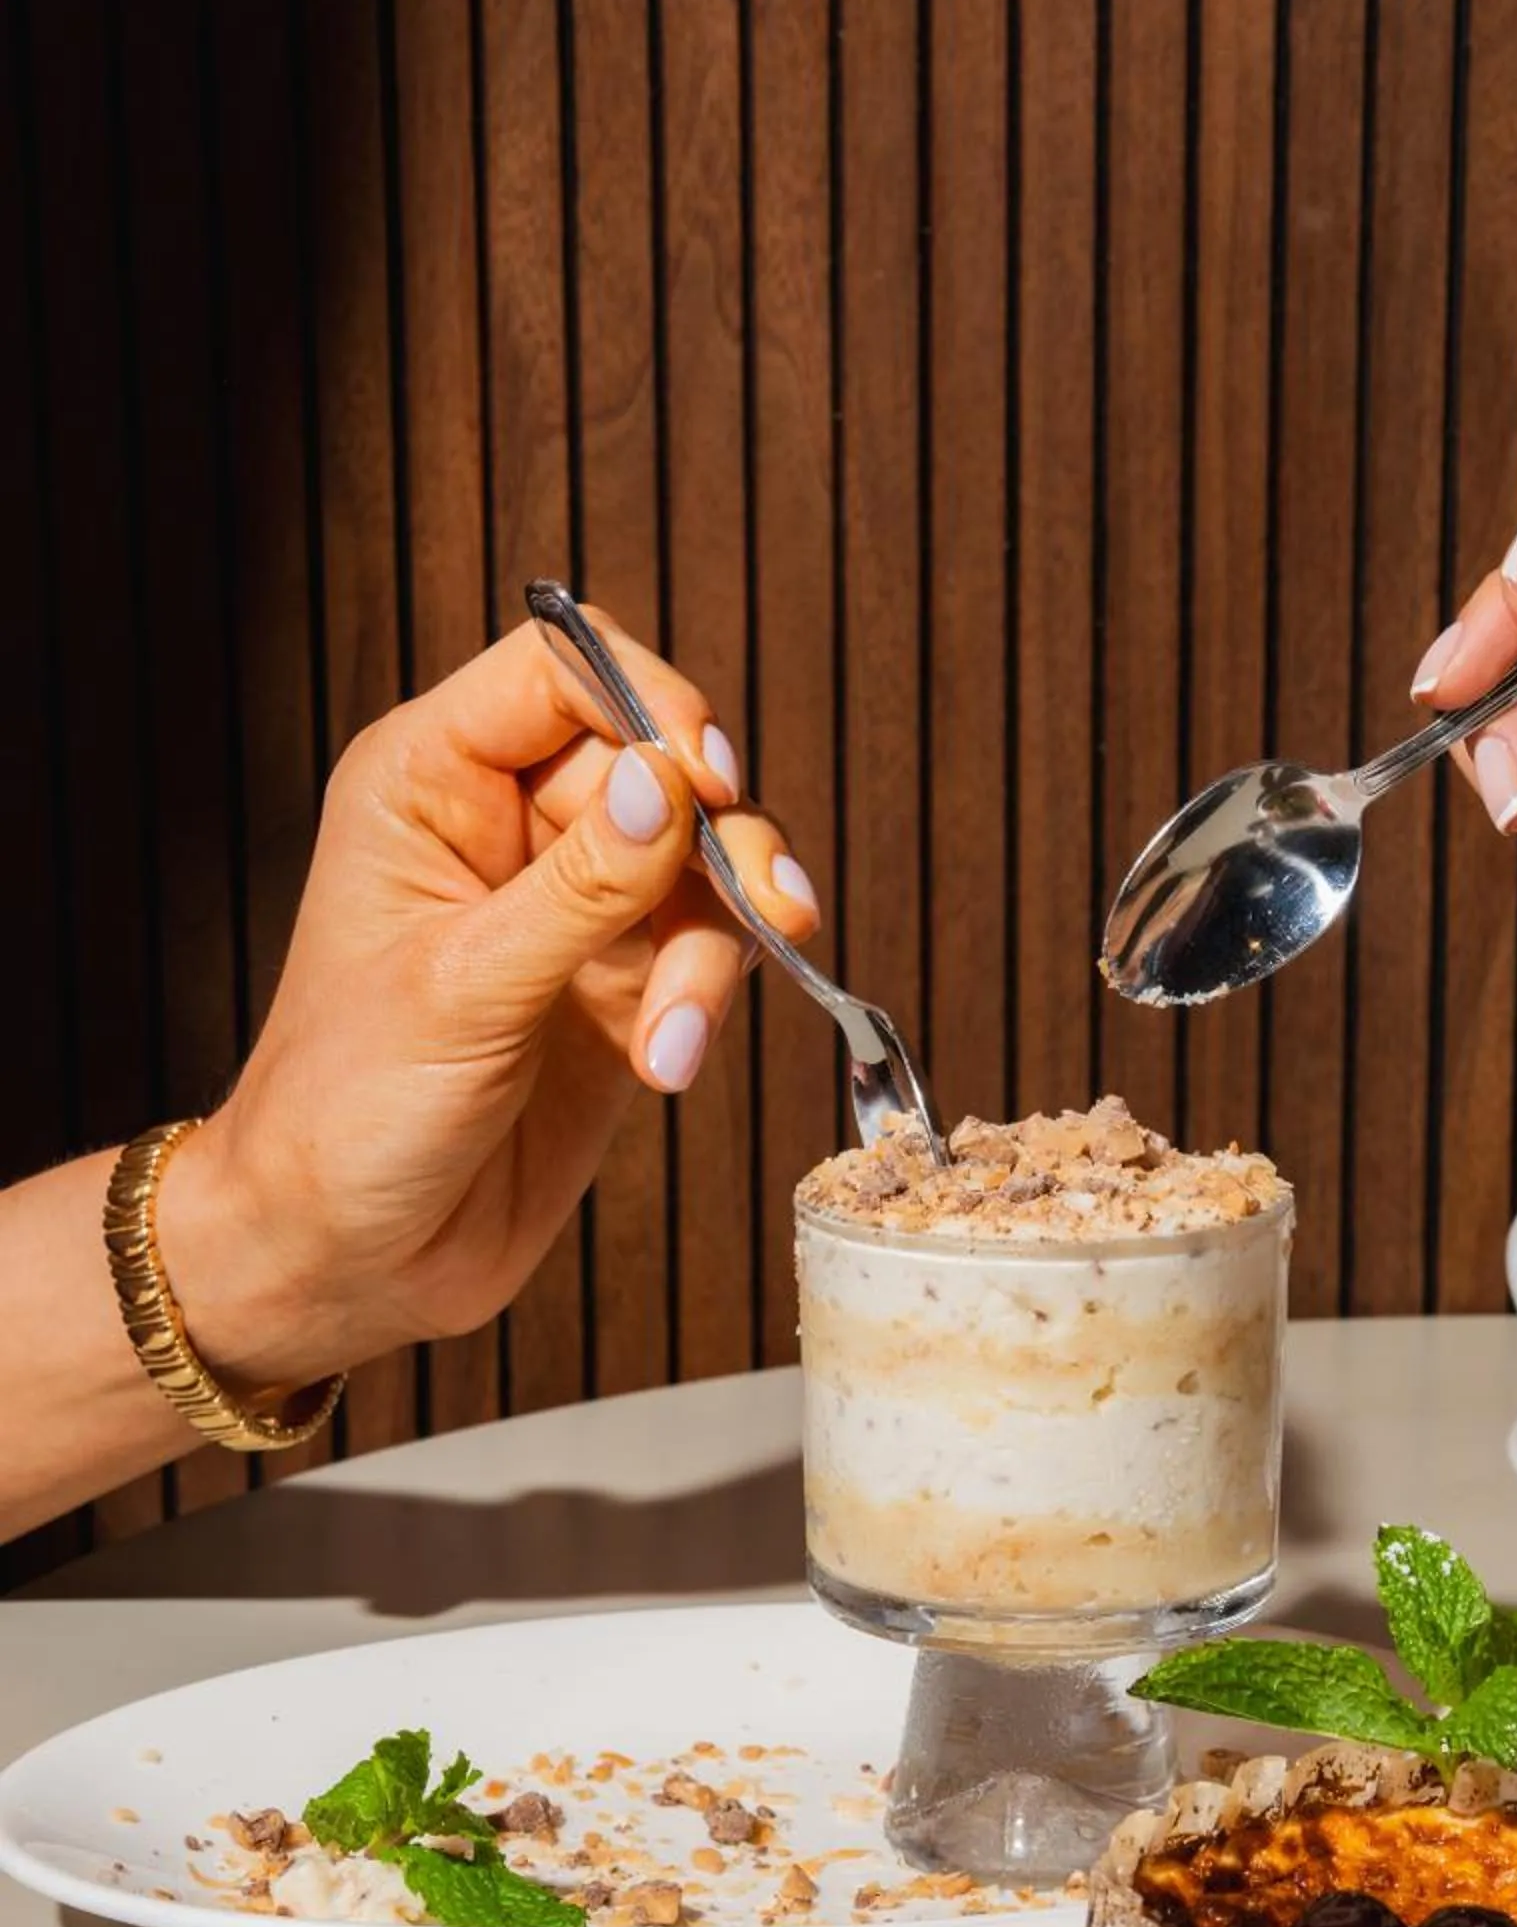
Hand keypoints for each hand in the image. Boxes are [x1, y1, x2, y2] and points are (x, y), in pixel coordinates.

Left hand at [160, 614, 818, 1392]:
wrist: (344, 1256)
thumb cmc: (346, 1112)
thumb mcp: (462, 989)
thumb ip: (580, 885)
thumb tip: (673, 782)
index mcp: (430, 780)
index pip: (562, 670)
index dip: (647, 701)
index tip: (701, 776)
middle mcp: (509, 825)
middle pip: (660, 762)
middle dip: (715, 841)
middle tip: (762, 905)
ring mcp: (572, 907)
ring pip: (703, 863)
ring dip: (721, 942)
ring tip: (678, 1037)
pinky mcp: (622, 987)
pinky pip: (707, 952)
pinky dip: (707, 1002)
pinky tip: (670, 1064)